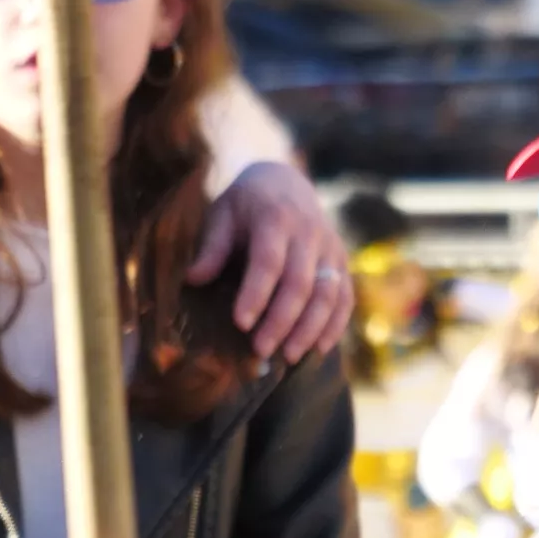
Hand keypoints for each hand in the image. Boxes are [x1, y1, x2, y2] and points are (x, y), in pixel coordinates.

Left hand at [195, 164, 349, 364]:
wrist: (286, 181)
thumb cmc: (245, 204)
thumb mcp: (222, 214)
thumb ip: (212, 247)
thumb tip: (193, 280)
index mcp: (276, 219)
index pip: (269, 261)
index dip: (256, 294)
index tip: (240, 323)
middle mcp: (310, 234)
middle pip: (301, 283)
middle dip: (282, 320)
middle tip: (260, 350)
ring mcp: (330, 248)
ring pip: (328, 293)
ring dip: (310, 328)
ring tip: (288, 356)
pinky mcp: (342, 262)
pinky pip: (345, 296)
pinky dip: (335, 324)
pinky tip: (319, 348)